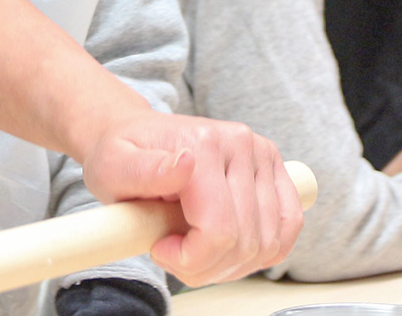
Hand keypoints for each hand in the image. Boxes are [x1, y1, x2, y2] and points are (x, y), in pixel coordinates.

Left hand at [81, 112, 302, 285]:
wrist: (136, 135)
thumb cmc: (121, 155)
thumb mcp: (112, 166)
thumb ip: (142, 171)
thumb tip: (184, 165)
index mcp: (202, 143)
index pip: (219, 230)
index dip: (191, 260)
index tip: (160, 250)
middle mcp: (240, 143)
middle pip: (243, 242)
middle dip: (206, 267)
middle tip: (173, 254)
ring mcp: (262, 154)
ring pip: (267, 242)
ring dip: (232, 265)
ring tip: (196, 250)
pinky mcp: (275, 168)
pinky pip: (289, 227)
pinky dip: (262, 251)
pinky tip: (228, 249)